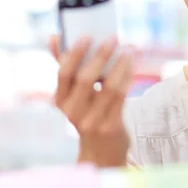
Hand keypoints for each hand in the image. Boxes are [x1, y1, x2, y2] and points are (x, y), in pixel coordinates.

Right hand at [50, 35, 132, 167]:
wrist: (100, 152)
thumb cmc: (87, 113)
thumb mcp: (73, 95)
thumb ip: (66, 66)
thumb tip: (55, 36)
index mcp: (59, 100)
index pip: (63, 73)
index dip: (74, 53)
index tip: (87, 35)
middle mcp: (71, 112)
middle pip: (86, 78)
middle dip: (101, 55)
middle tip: (113, 38)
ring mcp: (90, 121)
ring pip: (108, 86)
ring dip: (120, 64)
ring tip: (129, 49)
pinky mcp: (109, 126)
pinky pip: (121, 97)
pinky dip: (127, 77)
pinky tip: (132, 64)